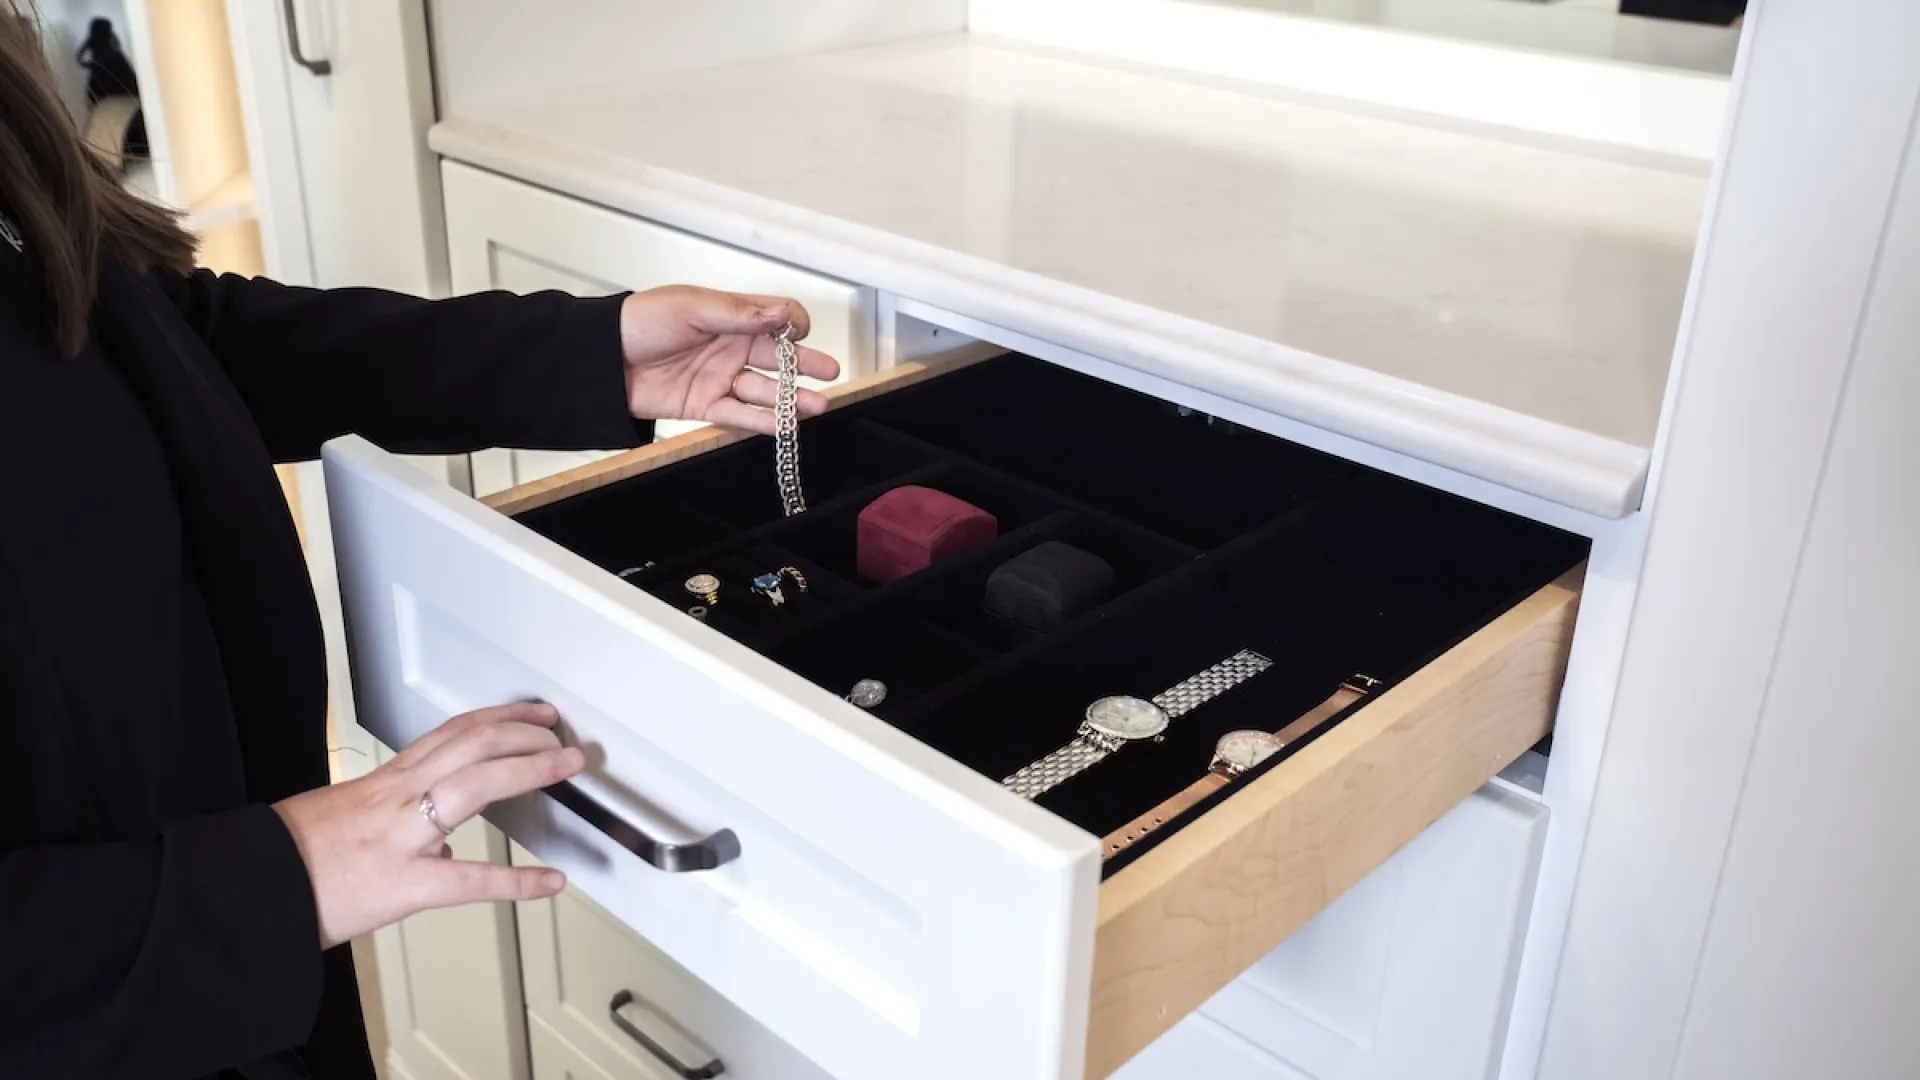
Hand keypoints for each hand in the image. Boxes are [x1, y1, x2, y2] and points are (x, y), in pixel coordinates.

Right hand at [273, 702, 585, 948]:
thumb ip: (395, 821)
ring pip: (475, 785)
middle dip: (523, 733)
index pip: (451, 734)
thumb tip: (441, 843)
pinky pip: (471, 880)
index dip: (497, 719)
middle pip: (471, 744)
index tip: (529, 717)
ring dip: (529, 769)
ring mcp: (403, 836)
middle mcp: (397, 797)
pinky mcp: (404, 883)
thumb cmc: (288, 859)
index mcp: (385, 783)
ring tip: (566, 768)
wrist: (248, 889)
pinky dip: (518, 881)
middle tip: (559, 734)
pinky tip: (551, 882)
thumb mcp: (341, 818)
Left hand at [619, 285, 841, 434]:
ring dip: (792, 398)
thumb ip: (739, 313)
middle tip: (830, 373)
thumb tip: (784, 314)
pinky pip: (740, 415)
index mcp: (730, 316)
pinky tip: (785, 425)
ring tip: (818, 405)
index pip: (775, 319)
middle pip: (778, 358)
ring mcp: (720, 377)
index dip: (793, 325)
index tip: (800, 333)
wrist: (601, 360)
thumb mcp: (692, 308)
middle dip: (806, 365)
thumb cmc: (642, 323)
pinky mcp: (706, 405)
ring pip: (764, 390)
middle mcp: (731, 346)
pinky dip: (762, 421)